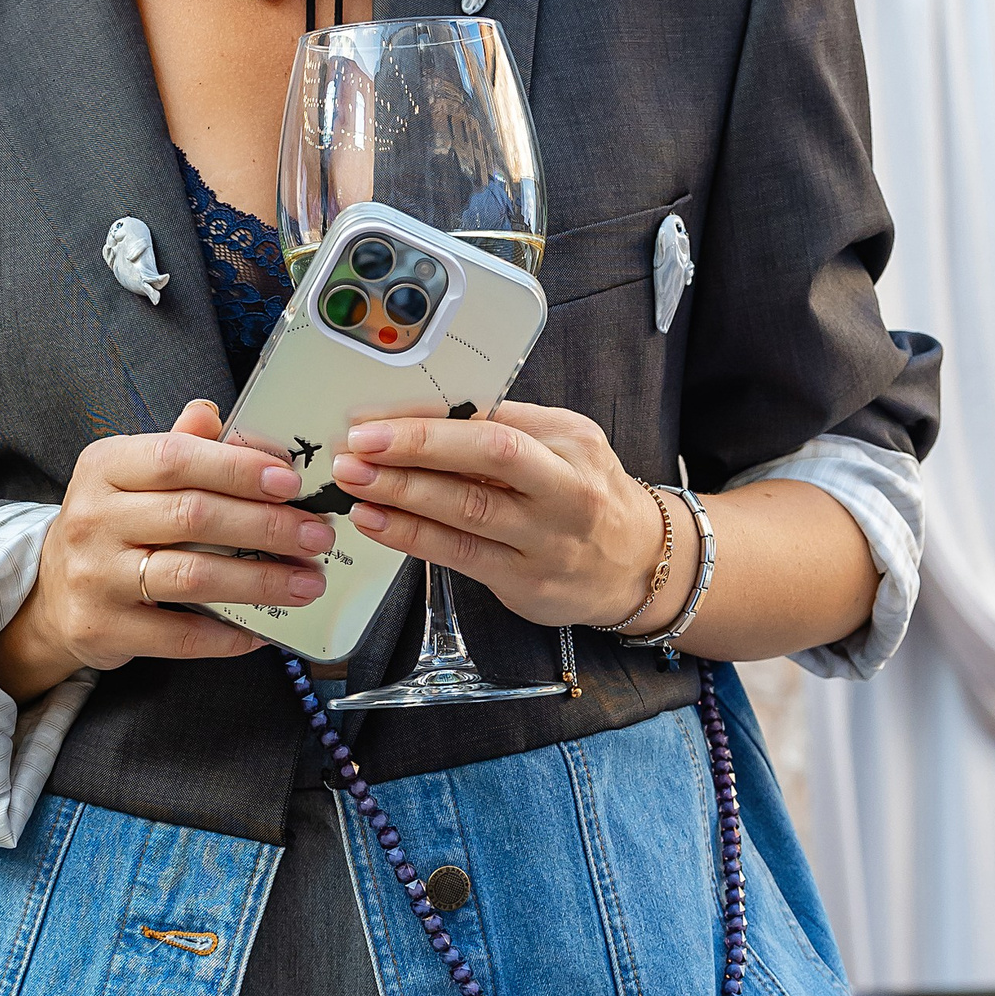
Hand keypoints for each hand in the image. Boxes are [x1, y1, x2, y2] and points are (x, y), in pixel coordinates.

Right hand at [0, 398, 335, 699]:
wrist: (52, 597)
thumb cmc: (111, 527)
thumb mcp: (130, 477)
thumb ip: (177, 448)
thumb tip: (215, 414)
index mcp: (105, 468)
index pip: (176, 457)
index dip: (237, 468)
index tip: (290, 483)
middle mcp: (94, 518)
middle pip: (193, 516)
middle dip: (266, 525)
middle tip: (315, 535)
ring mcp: (95, 576)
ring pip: (192, 576)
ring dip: (260, 580)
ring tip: (306, 582)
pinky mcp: (103, 628)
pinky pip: (180, 635)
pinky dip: (228, 635)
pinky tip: (263, 630)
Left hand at [332, 403, 671, 630]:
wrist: (637, 566)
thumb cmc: (588, 495)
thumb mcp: (567, 445)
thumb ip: (509, 428)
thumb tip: (427, 413)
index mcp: (570, 441)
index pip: (494, 420)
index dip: (432, 420)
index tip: (380, 416)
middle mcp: (564, 489)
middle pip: (488, 458)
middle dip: (416, 448)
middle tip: (359, 444)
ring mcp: (546, 540)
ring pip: (467, 511)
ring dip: (403, 494)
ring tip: (356, 482)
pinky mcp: (526, 582)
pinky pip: (460, 555)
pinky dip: (412, 537)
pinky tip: (377, 522)